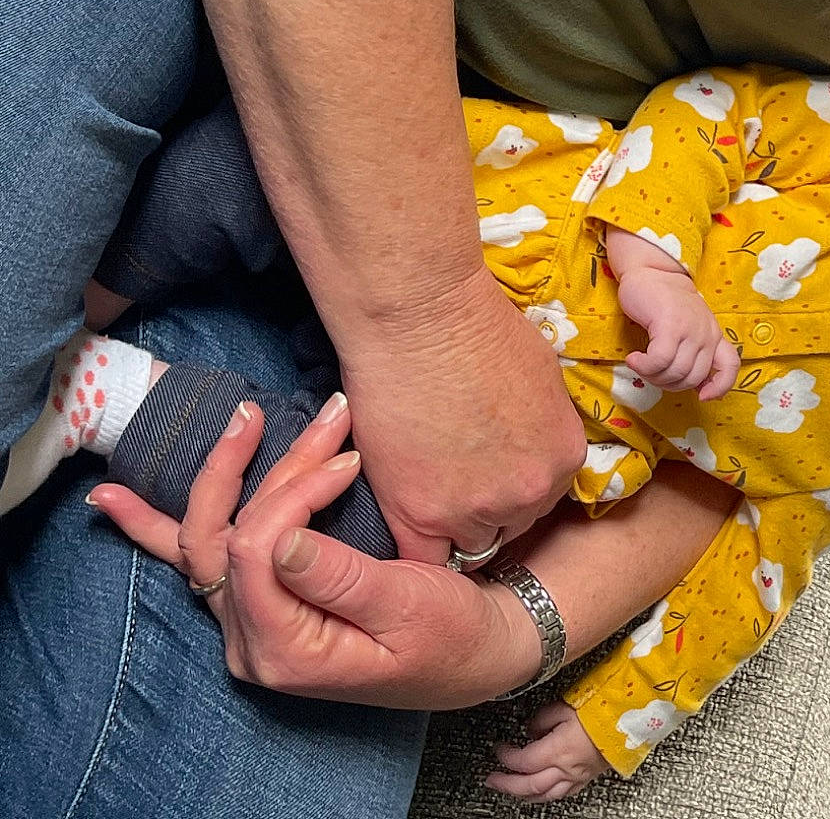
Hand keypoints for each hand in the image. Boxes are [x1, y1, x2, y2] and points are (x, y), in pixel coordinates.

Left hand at [90, 398, 544, 708]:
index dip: (296, 493)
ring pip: (210, 537)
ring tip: (247, 416)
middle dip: (272, 469)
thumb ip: (338, 578)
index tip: (352, 461)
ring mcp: (248, 624)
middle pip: (228, 537)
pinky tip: (112, 501)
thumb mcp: (409, 606)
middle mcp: (251, 642)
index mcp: (286, 650)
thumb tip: (282, 538)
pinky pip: (199, 561)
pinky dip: (153, 527)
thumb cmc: (453, 634)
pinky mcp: (260, 603)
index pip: (256, 551)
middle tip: (329, 420)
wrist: (475, 656)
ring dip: (228, 472)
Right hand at [343, 267, 587, 561]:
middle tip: (454, 478)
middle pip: (510, 524)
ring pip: (468, 544)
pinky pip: (423, 562)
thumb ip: (544, 425)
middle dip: (487, 508)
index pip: (543, 498)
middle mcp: (529, 492)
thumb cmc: (480, 329)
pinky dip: (416, 547)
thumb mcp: (542, 376)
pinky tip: (404, 518)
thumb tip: (531, 440)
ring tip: (425, 489)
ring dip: (451, 525)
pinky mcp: (420, 515)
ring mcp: (476, 509)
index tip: (488, 475)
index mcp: (564, 457)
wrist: (422, 319)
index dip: (512, 487)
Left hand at [487, 701, 611, 804]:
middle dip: (506, 784)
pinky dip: (547, 795)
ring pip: (544, 796)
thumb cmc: (603, 710)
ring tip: (512, 790)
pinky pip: (563, 794)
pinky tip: (543, 791)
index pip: (522, 761)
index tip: (500, 748)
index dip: (506, 757)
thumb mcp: (566, 705)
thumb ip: (542, 719)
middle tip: (492, 780)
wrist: (632, 719)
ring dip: (523, 795)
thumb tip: (531, 729)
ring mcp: (577, 776)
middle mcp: (566, 768)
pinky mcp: (588, 777)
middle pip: (528, 786)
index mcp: (558, 750)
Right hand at [618, 266, 738, 397]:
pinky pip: (660, 361)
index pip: (730, 365)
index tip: (702, 396)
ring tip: (640, 364)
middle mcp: (706, 333)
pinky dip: (644, 367)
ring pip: (675, 372)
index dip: (721, 386)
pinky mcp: (670, 324)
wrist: (652, 272)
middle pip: (692, 377)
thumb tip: (698, 388)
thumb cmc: (665, 304)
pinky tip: (634, 358)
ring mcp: (690, 328)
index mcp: (714, 335)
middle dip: (668, 384)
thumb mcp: (688, 329)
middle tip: (650, 372)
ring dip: (652, 376)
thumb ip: (694, 353)